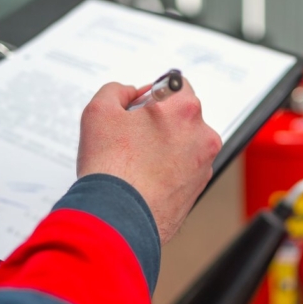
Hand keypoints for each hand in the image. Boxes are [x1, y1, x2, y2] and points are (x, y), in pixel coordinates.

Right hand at [77, 80, 221, 244]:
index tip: (140, 106)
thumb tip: (128, 93)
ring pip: (184, 143)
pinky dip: (169, 169)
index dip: (154, 93)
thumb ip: (116, 91)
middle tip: (132, 136)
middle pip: (182, 115)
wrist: (119, 219)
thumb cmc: (112, 169)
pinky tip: (145, 178)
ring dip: (165, 146)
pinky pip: (185, 168)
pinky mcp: (198, 188)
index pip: (177, 84)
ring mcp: (203, 164)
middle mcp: (202, 135)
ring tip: (136, 161)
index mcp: (184, 109)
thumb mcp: (99, 111)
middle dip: (160, 120)